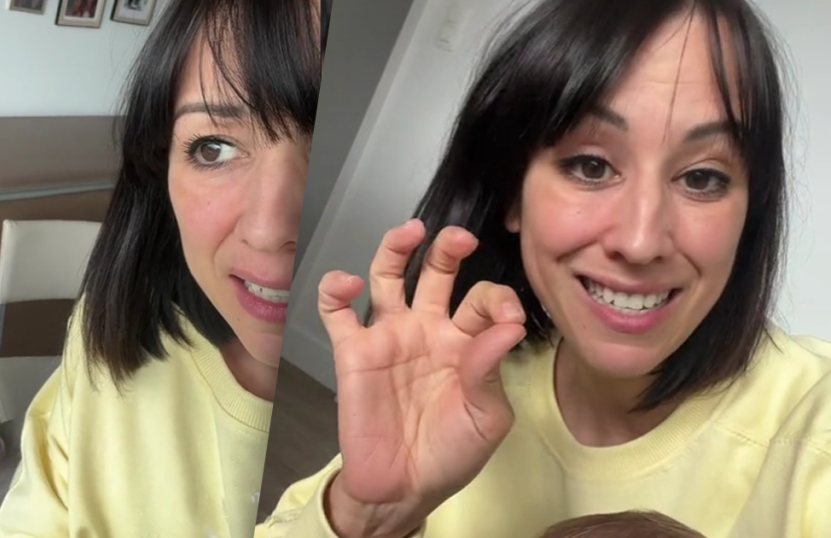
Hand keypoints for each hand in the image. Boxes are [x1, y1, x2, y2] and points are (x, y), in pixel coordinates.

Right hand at [318, 220, 526, 537]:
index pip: (482, 301)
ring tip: (411, 233)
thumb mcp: (486, 419)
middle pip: (436, 272)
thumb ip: (490, 371)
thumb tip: (506, 328)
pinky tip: (347, 284)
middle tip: (460, 238)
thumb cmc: (450, 453)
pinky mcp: (353, 351)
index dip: (498, 301)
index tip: (510, 320)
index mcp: (465, 342)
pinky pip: (337, 311)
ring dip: (396, 249)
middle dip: (448, 249)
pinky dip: (335, 289)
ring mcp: (389, 336)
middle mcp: (427, 330)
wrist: (402, 488)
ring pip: (387, 276)